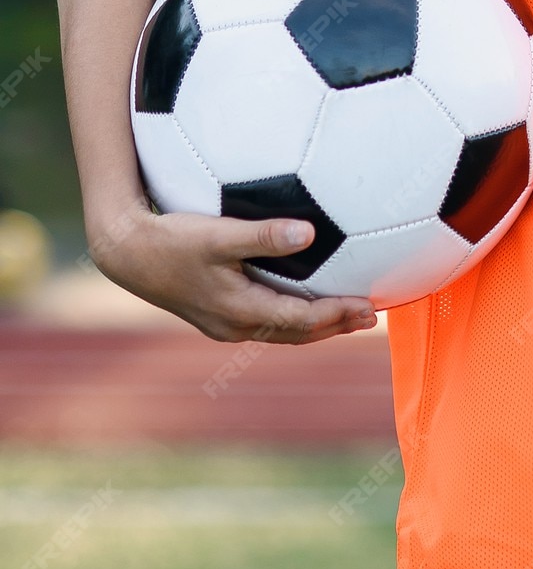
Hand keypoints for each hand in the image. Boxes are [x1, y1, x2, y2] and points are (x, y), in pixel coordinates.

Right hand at [89, 202, 378, 344]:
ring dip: (317, 325)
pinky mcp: (215, 313)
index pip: (301, 320)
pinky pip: (266, 321)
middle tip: (371, 318)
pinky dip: (293, 316)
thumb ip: (263, 235)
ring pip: (281, 331)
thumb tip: (309, 234)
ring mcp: (223, 323)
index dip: (337, 314)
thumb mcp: (218, 235)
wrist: (126, 253)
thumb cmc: (172, 239)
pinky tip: (303, 299)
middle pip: (296, 334)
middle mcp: (234, 325)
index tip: (369, 306)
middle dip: (335, 326)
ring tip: (349, 315)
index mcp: (239, 311)